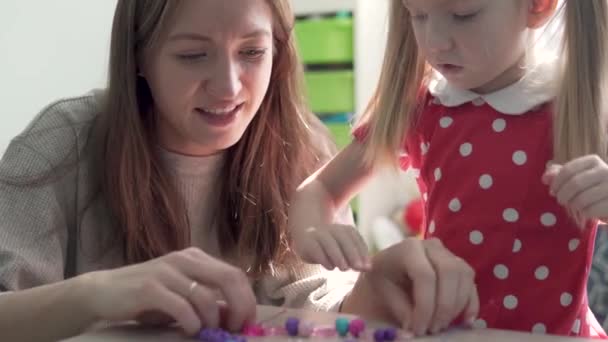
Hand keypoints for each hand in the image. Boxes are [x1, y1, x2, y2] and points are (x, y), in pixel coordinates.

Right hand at [79, 247, 255, 335]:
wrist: (102, 291)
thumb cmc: (147, 296)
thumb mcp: (181, 294)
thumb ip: (206, 298)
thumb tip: (234, 316)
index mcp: (196, 258)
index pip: (235, 274)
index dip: (246, 299)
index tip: (246, 322)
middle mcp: (184, 259)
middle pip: (228, 278)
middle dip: (239, 307)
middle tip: (234, 329)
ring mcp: (167, 271)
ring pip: (206, 296)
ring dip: (212, 321)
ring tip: (205, 332)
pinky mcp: (149, 288)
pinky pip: (182, 306)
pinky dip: (191, 322)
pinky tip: (189, 329)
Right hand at [291, 224, 370, 270]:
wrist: (306, 237)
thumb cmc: (332, 248)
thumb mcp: (345, 251)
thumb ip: (357, 258)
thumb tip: (368, 268)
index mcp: (345, 230)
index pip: (355, 238)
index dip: (362, 252)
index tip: (367, 267)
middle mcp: (332, 229)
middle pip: (343, 239)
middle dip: (352, 254)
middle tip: (358, 268)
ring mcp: (318, 234)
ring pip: (329, 243)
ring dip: (338, 256)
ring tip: (344, 269)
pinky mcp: (307, 242)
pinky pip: (316, 248)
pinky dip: (323, 258)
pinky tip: (330, 268)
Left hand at [343, 238, 478, 335]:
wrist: (389, 267)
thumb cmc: (384, 278)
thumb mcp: (384, 292)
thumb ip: (401, 309)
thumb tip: (416, 329)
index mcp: (409, 248)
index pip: (425, 275)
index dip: (425, 306)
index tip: (419, 328)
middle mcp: (432, 245)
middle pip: (450, 272)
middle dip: (444, 306)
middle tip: (433, 328)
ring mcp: (449, 253)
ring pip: (464, 276)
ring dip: (456, 306)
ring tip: (440, 325)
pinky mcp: (459, 265)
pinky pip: (471, 282)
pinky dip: (471, 303)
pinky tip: (465, 322)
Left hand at [542, 154, 607, 221]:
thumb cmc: (594, 187)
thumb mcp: (579, 177)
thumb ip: (562, 174)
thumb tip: (545, 177)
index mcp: (593, 161)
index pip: (568, 170)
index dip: (556, 182)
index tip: (552, 191)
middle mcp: (605, 171)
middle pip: (574, 184)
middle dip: (563, 195)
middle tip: (561, 201)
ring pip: (582, 198)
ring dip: (573, 205)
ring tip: (574, 206)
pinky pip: (590, 210)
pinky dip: (584, 213)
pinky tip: (586, 212)